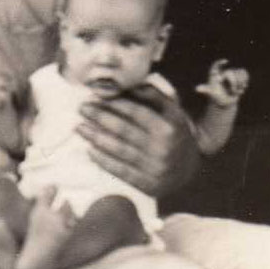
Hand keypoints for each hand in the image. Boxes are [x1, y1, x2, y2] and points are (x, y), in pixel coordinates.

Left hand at [77, 82, 198, 197]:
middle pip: (123, 130)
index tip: (95, 96)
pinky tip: (89, 150)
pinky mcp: (148, 185)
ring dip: (95, 137)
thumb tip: (126, 83)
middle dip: (99, 117)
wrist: (190, 169)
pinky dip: (102, 160)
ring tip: (79, 127)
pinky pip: (120, 171)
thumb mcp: (172, 112)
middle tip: (82, 108)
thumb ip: (152, 96)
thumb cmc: (175, 133)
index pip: (136, 112)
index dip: (114, 103)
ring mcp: (155, 168)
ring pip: (118, 150)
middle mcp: (163, 148)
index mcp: (170, 127)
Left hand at [196, 59, 248, 106]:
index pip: (215, 67)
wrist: (223, 102)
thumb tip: (197, 89)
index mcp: (214, 76)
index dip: (220, 63)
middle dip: (233, 83)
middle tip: (232, 92)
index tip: (226, 61)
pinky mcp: (238, 76)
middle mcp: (222, 74)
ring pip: (239, 72)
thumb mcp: (211, 94)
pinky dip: (245, 81)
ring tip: (236, 91)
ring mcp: (231, 74)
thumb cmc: (215, 98)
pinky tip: (242, 87)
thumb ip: (205, 90)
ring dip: (240, 83)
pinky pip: (244, 73)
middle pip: (230, 73)